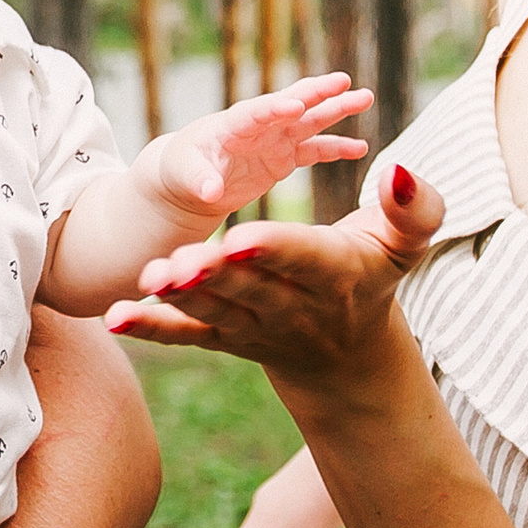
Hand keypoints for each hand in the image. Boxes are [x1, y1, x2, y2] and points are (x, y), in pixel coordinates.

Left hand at [111, 163, 444, 393]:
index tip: (242, 238)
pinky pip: (185, 335)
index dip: (274, 248)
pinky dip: (150, 328)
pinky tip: (114, 317)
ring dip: (178, 296)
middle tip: (179, 258)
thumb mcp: (405, 244)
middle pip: (249, 288)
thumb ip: (413, 209)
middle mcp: (293, 308)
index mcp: (335, 275)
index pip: (302, 259)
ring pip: (213, 311)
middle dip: (215, 274)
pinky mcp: (223, 337)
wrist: (347, 358)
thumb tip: (399, 169)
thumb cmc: (374, 277)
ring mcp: (254, 327)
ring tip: (146, 275)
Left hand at [146, 74, 373, 222]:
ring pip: (309, 121)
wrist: (189, 180)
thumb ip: (200, 180)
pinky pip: (314, 150)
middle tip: (344, 80)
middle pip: (290, 105)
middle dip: (315, 92)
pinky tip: (360, 146)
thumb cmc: (182, 171)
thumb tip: (209, 192)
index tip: (296, 104)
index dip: (274, 107)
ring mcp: (273, 140)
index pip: (255, 113)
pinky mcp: (283, 158)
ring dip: (336, 110)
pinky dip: (336, 149)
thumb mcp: (185, 175)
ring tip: (365, 98)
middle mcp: (258, 127)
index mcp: (231, 126)